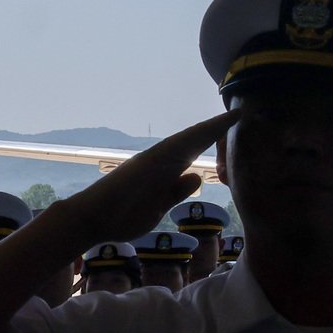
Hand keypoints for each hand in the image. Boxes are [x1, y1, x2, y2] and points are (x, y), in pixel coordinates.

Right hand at [59, 111, 238, 244]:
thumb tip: (195, 176)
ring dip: (209, 128)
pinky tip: (206, 129)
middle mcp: (161, 160)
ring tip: (232, 116)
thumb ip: (176, 191)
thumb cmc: (123, 215)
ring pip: (186, 139)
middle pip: (195, 140)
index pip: (196, 151)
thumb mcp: (160, 206)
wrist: (91, 219)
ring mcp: (153, 160)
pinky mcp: (146, 164)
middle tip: (240, 112)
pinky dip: (190, 138)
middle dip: (217, 128)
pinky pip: (172, 148)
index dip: (215, 140)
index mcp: (166, 171)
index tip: (235, 129)